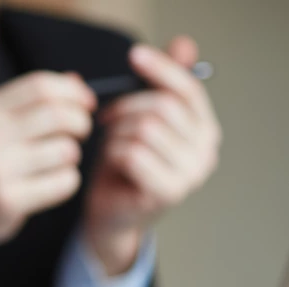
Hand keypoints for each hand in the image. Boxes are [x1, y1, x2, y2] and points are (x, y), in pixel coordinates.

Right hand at [0, 72, 95, 281]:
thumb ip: (27, 104)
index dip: (73, 92)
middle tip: (79, 134)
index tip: (86, 105)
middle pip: (58, 115)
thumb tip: (77, 82)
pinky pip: (63, 182)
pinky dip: (67, 183)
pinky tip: (51, 185)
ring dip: (72, 157)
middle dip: (80, 123)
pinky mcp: (8, 199)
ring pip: (65, 150)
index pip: (41, 86)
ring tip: (57, 163)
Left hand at [86, 36, 221, 274]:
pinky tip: (111, 165)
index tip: (134, 55)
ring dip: (116, 134)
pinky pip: (133, 153)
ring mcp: (191, 173)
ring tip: (111, 147)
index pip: (188, 89)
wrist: (111, 215)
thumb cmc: (122, 166)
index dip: (161, 69)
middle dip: (125, 107)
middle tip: (105, 118)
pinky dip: (114, 154)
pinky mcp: (169, 191)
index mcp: (204, 129)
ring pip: (145, 129)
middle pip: (162, 107)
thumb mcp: (138, 120)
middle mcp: (207, 150)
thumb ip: (158, 86)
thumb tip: (183, 44)